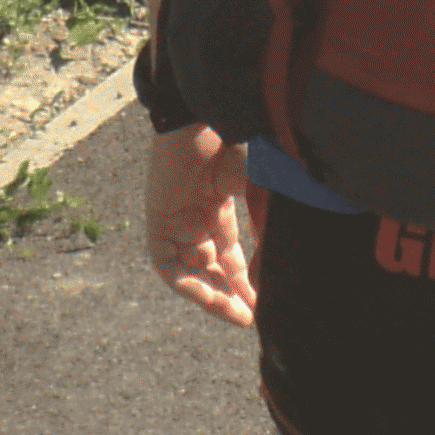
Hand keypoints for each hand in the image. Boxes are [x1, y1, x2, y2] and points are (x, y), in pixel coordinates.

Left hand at [145, 123, 256, 326]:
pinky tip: (214, 300)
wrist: (203, 118)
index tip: (268, 299)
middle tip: (255, 316)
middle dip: (233, 293)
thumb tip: (275, 268)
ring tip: (241, 314)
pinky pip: (169, 267)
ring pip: (193, 271)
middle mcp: (197, 215)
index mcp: (222, 202)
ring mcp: (177, 220)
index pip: (232, 251)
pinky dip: (191, 286)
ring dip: (214, 295)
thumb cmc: (237, 144)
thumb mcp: (262, 189)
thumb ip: (268, 226)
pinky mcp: (159, 224)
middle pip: (213, 266)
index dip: (248, 277)